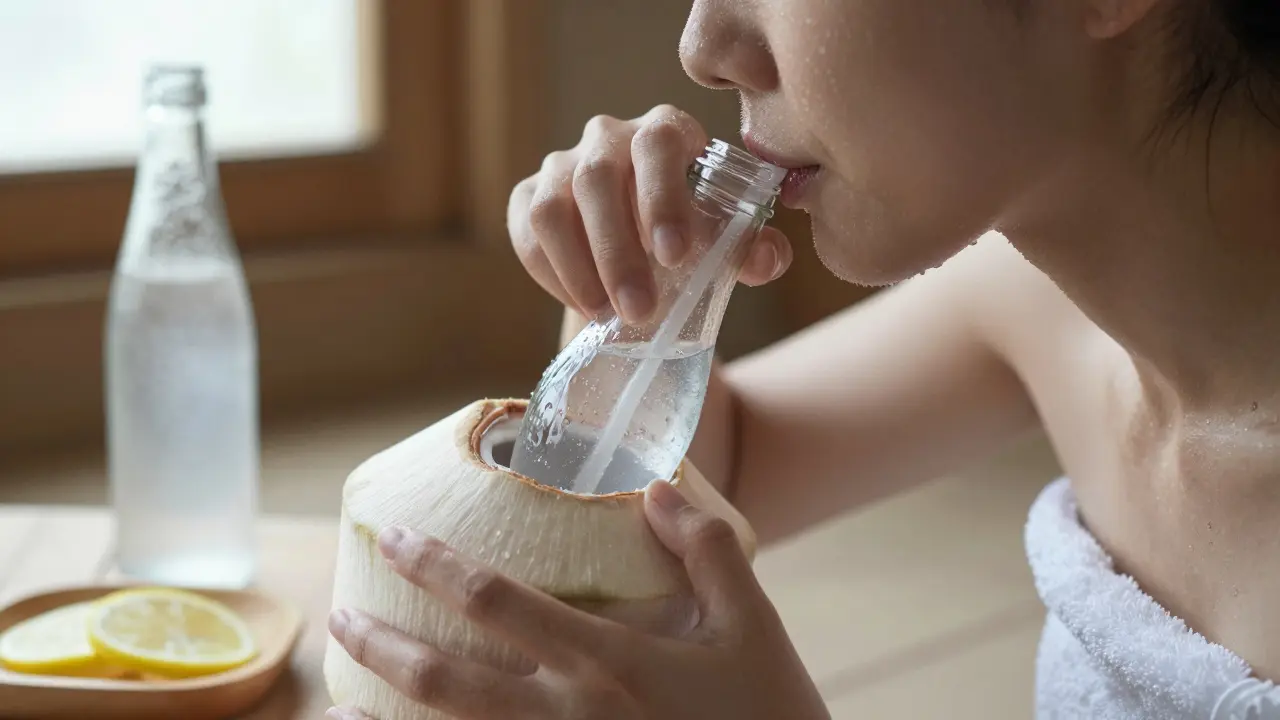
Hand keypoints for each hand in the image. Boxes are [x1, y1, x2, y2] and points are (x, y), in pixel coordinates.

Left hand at [326, 479, 828, 719]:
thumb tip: (653, 488)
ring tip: (338, 703)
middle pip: (445, 679)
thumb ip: (703, 547)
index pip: (496, 600)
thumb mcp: (751, 623)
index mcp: (607, 660)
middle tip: (339, 614)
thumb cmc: (770, 715)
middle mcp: (568, 716)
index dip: (435, 564)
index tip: (392, 537)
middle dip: (381, 645)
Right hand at [507, 105, 791, 324]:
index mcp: (664, 132)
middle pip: (598, 179)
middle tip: (640, 310)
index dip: (663, 197)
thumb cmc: (690, 234)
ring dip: (580, 267)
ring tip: (606, 317)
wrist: (642, 249)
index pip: (658, 144)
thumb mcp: (723, 240)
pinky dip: (553, 275)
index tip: (674, 255)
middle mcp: (608, 138)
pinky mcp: (528, 198)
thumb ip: (750, 248)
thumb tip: (767, 259)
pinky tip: (583, 307)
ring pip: (554, 208)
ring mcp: (562, 166)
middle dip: (619, 252)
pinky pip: (528, 233)